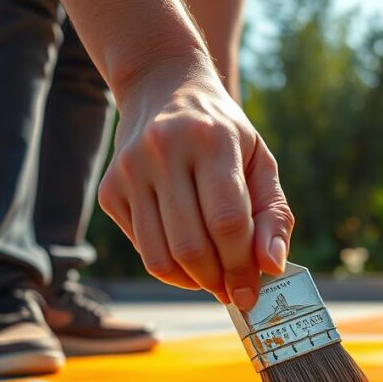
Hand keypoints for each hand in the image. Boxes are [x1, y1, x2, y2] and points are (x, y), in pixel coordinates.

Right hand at [97, 55, 293, 309]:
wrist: (162, 88)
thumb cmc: (223, 134)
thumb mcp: (260, 162)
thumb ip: (273, 215)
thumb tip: (272, 267)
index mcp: (211, 140)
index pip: (227, 221)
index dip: (242, 266)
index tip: (252, 292)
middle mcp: (162, 151)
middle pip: (191, 245)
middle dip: (217, 280)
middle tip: (233, 291)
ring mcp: (129, 171)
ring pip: (160, 257)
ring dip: (192, 282)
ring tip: (213, 280)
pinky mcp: (109, 190)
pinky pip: (143, 250)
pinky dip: (170, 267)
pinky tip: (188, 256)